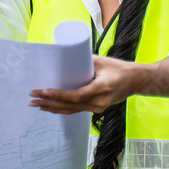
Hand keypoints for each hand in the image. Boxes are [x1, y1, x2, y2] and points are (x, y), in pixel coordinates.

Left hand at [28, 55, 142, 114]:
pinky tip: (49, 107)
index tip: (43, 91)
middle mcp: (99, 102)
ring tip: (36, 104)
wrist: (136, 80)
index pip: (76, 96)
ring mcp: (98, 108)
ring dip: (52, 108)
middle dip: (49, 102)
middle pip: (69, 106)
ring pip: (71, 110)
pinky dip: (62, 108)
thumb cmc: (119, 68)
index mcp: (101, 89)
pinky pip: (76, 110)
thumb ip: (82, 62)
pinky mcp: (96, 108)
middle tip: (32, 98)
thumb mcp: (101, 61)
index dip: (58, 95)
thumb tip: (61, 57)